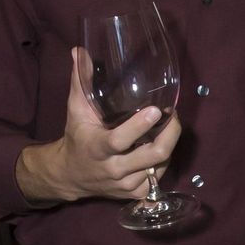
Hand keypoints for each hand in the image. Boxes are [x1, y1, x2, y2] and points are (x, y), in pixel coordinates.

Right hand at [16, 49, 181, 205]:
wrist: (70, 174)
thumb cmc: (77, 136)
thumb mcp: (76, 109)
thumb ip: (81, 81)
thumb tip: (79, 51)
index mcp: (98, 147)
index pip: (121, 140)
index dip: (140, 126)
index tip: (156, 110)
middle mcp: (113, 169)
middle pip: (152, 156)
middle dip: (170, 136)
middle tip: (175, 117)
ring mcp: (125, 184)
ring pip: (158, 166)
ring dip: (168, 147)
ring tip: (168, 129)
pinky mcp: (134, 193)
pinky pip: (158, 178)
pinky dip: (163, 163)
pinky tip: (159, 149)